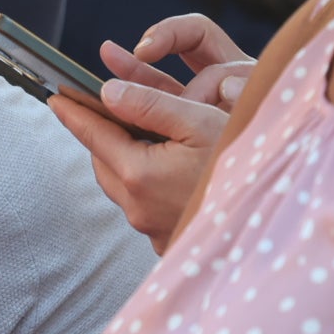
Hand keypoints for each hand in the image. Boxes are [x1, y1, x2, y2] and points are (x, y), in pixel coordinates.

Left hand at [48, 22, 253, 247]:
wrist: (277, 226)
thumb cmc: (244, 166)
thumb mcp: (200, 122)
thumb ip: (149, 104)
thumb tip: (107, 91)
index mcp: (138, 174)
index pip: (92, 134)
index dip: (73, 111)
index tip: (56, 96)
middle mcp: (136, 206)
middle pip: (103, 160)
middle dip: (101, 135)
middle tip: (105, 112)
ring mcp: (150, 229)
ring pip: (121, 185)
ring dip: (124, 160)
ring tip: (139, 139)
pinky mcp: (165, 242)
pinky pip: (142, 205)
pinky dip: (145, 184)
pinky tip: (167, 172)